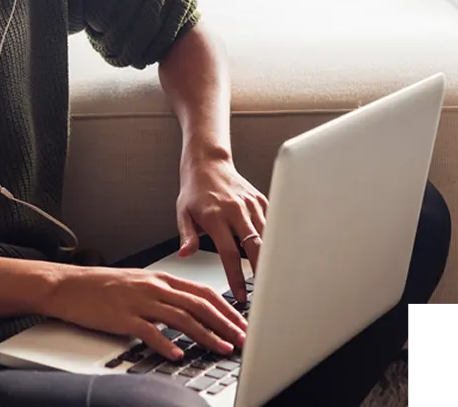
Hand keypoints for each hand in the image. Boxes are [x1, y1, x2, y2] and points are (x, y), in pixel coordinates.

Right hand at [44, 265, 247, 361]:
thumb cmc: (102, 286)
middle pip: (199, 304)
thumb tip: (189, 309)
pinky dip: (166, 344)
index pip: (202, 292)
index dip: (226, 308)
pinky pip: (149, 332)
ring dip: (206, 335)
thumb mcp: (139, 282)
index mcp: (161, 278)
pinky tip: (178, 355)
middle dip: (225, 323)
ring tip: (222, 348)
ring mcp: (139, 301)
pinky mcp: (122, 317)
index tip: (242, 323)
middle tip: (242, 339)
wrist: (69, 285)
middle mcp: (154, 287)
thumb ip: (165, 293)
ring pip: (181, 318)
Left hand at [177, 154, 268, 302]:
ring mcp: (251, 204)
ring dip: (271, 258)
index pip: (229, 253)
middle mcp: (236, 210)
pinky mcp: (261, 200)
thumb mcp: (183, 213)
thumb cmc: (194, 190)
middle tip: (265, 292)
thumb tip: (185, 254)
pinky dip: (274, 240)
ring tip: (273, 278)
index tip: (241, 295)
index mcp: (215, 216)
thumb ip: (187, 236)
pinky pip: (272, 224)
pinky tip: (274, 255)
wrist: (208, 163)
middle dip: (262, 271)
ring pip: (268, 236)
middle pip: (256, 246)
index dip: (237, 277)